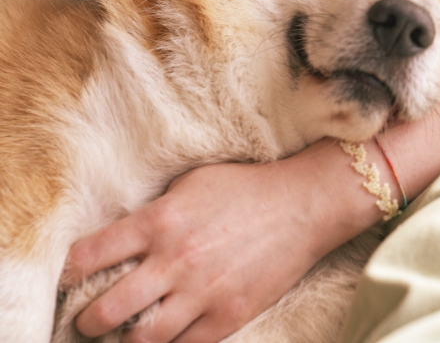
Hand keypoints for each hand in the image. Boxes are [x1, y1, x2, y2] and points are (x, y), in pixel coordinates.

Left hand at [62, 141, 375, 342]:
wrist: (303, 205)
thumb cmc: (247, 188)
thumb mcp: (192, 183)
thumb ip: (155, 209)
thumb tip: (123, 234)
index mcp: (160, 221)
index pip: (90, 255)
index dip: (66, 272)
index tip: (65, 279)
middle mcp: (175, 260)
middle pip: (106, 310)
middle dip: (88, 320)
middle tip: (90, 319)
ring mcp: (203, 292)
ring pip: (141, 339)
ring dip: (125, 340)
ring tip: (125, 333)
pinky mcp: (229, 314)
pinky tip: (165, 338)